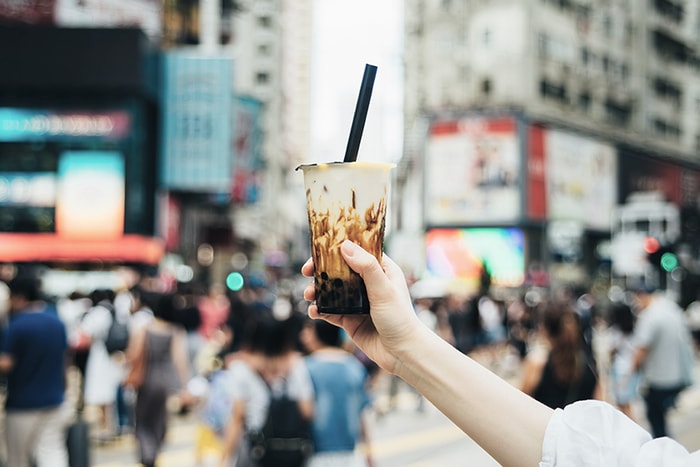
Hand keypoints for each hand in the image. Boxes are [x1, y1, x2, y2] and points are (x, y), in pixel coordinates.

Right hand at [302, 240, 421, 373]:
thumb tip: (345, 245)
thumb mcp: (384, 289)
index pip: (357, 252)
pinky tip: (314, 311)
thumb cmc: (400, 319)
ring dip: (317, 290)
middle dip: (321, 270)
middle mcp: (368, 284)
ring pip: (331, 291)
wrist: (402, 353)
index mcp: (381, 270)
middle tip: (307, 271)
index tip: (319, 250)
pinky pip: (330, 311)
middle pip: (339, 270)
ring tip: (309, 295)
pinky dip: (319, 310)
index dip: (337, 249)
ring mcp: (358, 302)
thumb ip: (366, 267)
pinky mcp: (350, 320)